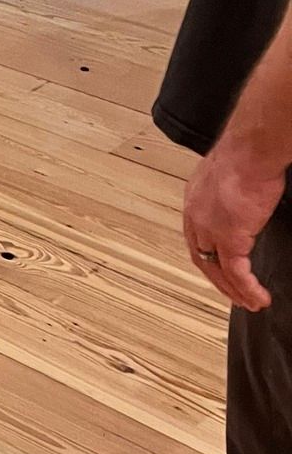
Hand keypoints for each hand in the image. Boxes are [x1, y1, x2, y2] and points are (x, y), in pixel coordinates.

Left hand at [183, 139, 283, 311]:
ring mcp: (209, 228)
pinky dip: (247, 288)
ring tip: (249, 302)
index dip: (209, 254)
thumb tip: (248, 198)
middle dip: (219, 279)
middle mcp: (196, 215)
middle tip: (234, 293)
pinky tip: (258, 297)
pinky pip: (236, 273)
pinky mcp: (229, 238)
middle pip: (202, 256)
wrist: (252, 150)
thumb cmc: (248, 153)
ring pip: (217, 269)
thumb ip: (234, 192)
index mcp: (196, 198)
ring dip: (233, 290)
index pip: (197, 234)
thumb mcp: (234, 174)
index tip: (220, 268)